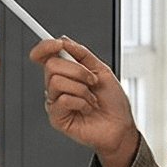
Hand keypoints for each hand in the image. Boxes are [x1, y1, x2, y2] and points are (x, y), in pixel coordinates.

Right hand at [36, 37, 139, 166]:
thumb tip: (63, 40)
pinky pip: (63, 100)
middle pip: (51, 65)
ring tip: (92, 99)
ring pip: (56, 81)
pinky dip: (81, 102)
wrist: (121, 126)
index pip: (45, 56)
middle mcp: (57, 86)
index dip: (45, 46)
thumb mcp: (101, 70)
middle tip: (92, 81)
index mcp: (65, 73)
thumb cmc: (112, 102)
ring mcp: (55, 102)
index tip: (57, 43)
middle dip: (77, 70)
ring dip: (82, 89)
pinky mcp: (56, 118)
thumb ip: (81, 54)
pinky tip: (87, 109)